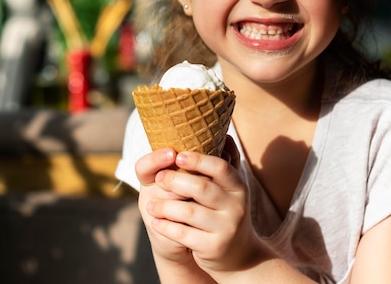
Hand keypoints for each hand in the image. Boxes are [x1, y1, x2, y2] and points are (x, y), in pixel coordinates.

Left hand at [143, 137, 267, 276]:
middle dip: (175, 181)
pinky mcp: (213, 247)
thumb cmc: (225, 213)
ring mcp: (226, 228)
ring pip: (189, 212)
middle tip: (158, 178)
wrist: (240, 256)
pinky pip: (183, 234)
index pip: (220, 167)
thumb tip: (223, 133)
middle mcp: (236, 206)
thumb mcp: (230, 190)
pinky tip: (156, 222)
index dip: (198, 160)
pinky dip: (166, 227)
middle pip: (202, 188)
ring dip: (164, 207)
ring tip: (149, 205)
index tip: (177, 156)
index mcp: (237, 186)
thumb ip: (224, 164)